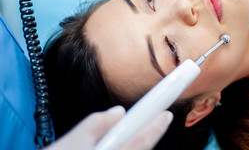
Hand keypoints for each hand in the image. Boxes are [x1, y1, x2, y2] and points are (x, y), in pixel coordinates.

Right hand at [44, 106, 172, 149]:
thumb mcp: (70, 143)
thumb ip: (96, 124)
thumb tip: (117, 112)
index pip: (141, 140)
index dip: (156, 126)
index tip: (167, 114)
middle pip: (140, 149)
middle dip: (149, 135)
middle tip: (158, 120)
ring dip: (138, 143)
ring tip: (136, 130)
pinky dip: (127, 148)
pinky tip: (119, 143)